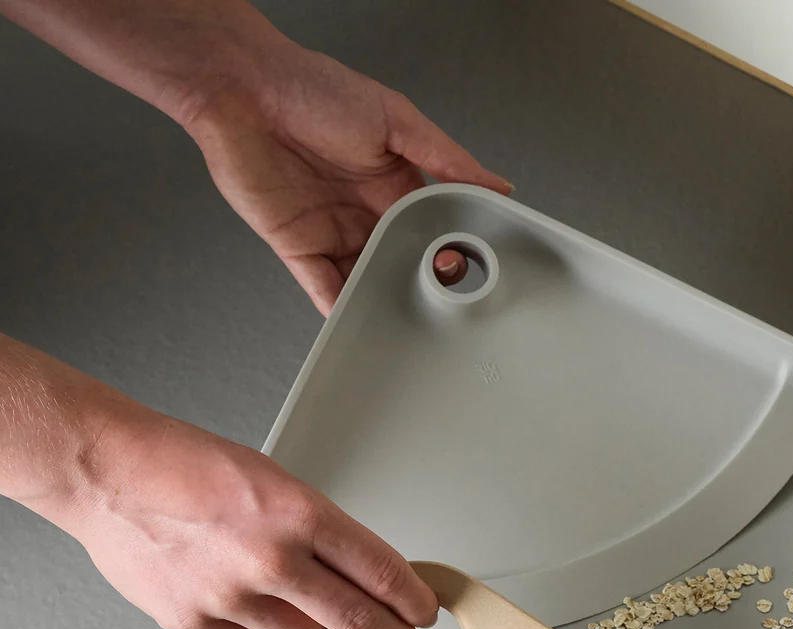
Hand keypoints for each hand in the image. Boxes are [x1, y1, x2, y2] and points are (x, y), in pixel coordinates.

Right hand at [65, 407, 437, 628]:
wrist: (106, 472)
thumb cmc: (185, 465)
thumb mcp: (274, 480)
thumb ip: (318, 530)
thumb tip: (357, 573)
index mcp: (299, 514)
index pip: (381, 572)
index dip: (411, 599)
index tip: (422, 610)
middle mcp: (271, 559)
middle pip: (357, 619)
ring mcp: (231, 596)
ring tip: (308, 607)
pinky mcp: (193, 621)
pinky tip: (266, 618)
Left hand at [183, 42, 510, 314]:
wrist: (241, 90)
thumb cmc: (312, 88)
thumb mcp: (396, 119)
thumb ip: (447, 157)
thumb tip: (497, 184)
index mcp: (393, 183)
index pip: (431, 228)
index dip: (448, 249)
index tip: (465, 266)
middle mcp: (365, 212)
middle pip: (402, 261)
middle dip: (421, 283)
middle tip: (440, 300)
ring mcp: (332, 233)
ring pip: (367, 281)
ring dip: (385, 300)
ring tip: (407, 322)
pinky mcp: (297, 248)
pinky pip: (323, 288)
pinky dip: (340, 308)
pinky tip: (359, 322)